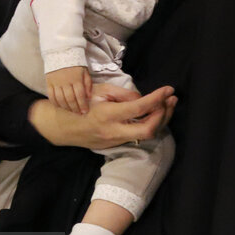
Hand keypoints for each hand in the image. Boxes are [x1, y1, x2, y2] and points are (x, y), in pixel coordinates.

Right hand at [30, 84, 176, 149]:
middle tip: (171, 99)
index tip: (168, 89)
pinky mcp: (117, 144)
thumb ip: (123, 95)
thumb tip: (143, 99)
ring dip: (161, 120)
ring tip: (169, 104)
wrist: (63, 127)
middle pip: (148, 130)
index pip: (139, 108)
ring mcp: (116, 140)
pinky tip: (156, 113)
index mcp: (108, 115)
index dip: (157, 99)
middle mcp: (114, 131)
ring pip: (146, 135)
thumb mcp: (100, 92)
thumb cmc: (81, 104)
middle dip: (164, 115)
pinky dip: (150, 124)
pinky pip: (138, 136)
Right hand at [46, 66, 92, 114]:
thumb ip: (88, 84)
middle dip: (75, 108)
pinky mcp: (49, 82)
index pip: (80, 95)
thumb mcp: (85, 72)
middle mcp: (66, 81)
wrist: (62, 52)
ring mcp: (56, 82)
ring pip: (60, 99)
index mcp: (76, 79)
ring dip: (66, 107)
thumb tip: (88, 97)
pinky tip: (60, 106)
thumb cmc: (76, 63)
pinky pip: (51, 95)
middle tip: (78, 113)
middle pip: (70, 99)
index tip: (85, 111)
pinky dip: (55, 102)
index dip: (83, 105)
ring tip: (70, 111)